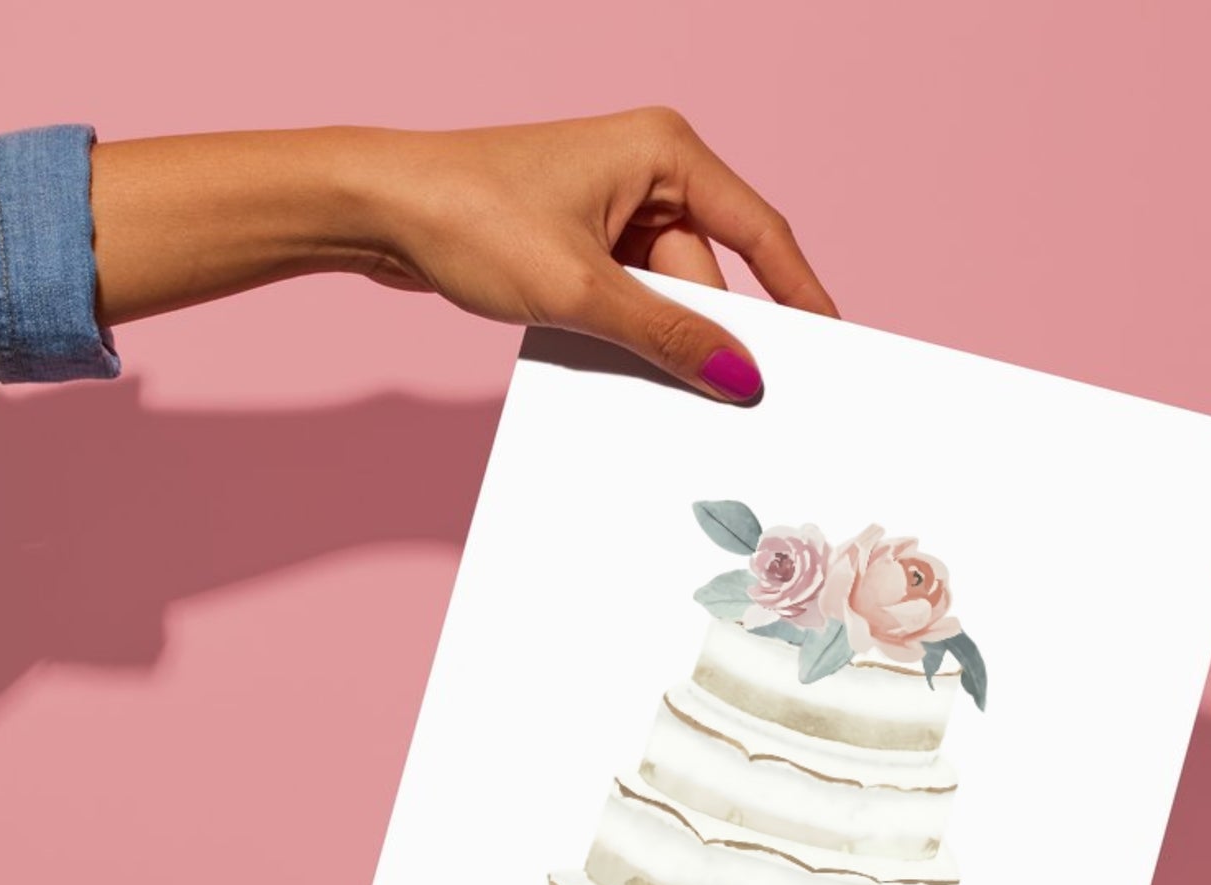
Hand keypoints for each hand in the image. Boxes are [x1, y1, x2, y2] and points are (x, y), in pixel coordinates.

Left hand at [89, 112, 837, 401]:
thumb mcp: (582, 291)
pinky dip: (628, 334)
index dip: (801, 297)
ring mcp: (613, 204)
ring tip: (649, 385)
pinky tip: (617, 367)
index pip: (762, 232)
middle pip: (709, 273)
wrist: (378, 208)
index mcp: (666, 152)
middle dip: (711, 336)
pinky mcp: (581, 238)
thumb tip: (742, 378)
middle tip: (731, 406)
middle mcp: (649, 169)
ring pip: (667, 293)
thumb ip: (669, 338)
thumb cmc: (472, 217)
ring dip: (659, 342)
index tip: (831, 350)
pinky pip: (630, 296)